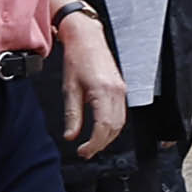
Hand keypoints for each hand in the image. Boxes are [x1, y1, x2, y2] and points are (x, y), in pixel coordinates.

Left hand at [59, 31, 127, 156]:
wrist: (87, 39)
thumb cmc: (76, 59)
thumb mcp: (69, 89)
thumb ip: (72, 115)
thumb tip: (71, 136)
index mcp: (103, 91)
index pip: (103, 126)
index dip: (94, 143)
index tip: (83, 151)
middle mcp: (117, 91)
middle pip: (115, 127)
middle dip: (101, 144)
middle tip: (86, 152)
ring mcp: (121, 90)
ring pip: (120, 122)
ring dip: (108, 137)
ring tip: (92, 145)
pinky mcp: (121, 88)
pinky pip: (121, 113)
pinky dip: (112, 126)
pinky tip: (100, 131)